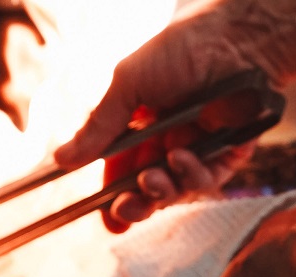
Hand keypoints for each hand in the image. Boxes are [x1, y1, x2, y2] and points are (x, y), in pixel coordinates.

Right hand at [52, 0, 295, 232]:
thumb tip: (61, 159)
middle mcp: (167, 139)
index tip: (105, 217)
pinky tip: (181, 159)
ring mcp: (198, 147)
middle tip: (125, 210)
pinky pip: (208, 179)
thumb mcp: (128, 86)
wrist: (233, 40)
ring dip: (161, 192)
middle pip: (148, 188)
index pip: (121, 170)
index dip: (112, 196)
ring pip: (177, 189)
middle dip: (135, 205)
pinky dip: (192, 176)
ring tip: (151, 179)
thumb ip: (98, 127)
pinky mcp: (229, 152)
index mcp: (139, 125)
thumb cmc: (179, 51)